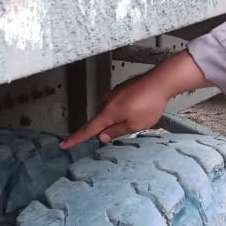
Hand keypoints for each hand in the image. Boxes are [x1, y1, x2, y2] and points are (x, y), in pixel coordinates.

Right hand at [61, 52, 210, 148]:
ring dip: (121, 118)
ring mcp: (114, 94)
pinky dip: (126, 109)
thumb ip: (117, 132)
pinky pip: (118, 104)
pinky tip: (139, 108)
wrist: (160, 81)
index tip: (65, 144)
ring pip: (112, 112)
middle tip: (129, 127)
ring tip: (140, 115)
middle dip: (111, 128)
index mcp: (108, 113)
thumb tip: (103, 136)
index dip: (76, 139)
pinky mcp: (121, 89)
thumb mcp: (135, 125)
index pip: (88, 130)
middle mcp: (107, 101)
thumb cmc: (149, 102)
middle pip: (101, 121)